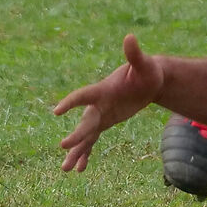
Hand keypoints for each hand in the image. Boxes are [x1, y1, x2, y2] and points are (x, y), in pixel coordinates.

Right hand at [53, 34, 166, 171]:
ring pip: (84, 135)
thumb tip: (130, 37)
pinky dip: (86, 153)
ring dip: (75, 151)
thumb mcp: (144, 64)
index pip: (84, 95)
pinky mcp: (104, 122)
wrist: (148, 80)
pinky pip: (92, 140)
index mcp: (103, 90)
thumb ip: (135, 54)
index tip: (57, 111)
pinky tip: (79, 169)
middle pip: (85, 121)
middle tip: (63, 146)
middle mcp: (98, 104)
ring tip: (65, 170)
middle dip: (76, 134)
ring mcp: (100, 115)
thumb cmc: (147, 70)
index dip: (71, 102)